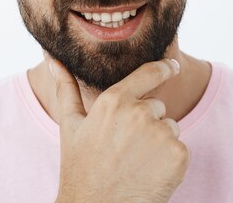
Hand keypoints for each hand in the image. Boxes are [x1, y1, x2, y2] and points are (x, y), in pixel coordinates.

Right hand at [49, 56, 188, 202]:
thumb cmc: (80, 169)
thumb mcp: (70, 126)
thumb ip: (65, 88)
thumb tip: (52, 59)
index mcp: (114, 101)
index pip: (149, 73)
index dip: (164, 68)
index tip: (172, 66)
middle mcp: (139, 112)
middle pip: (157, 107)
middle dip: (147, 123)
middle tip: (125, 149)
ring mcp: (161, 133)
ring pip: (170, 128)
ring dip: (159, 142)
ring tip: (135, 163)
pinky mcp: (178, 154)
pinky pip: (181, 149)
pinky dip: (170, 161)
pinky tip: (149, 173)